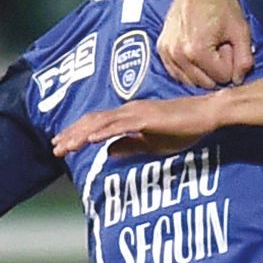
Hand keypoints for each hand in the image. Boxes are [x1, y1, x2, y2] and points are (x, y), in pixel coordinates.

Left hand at [52, 96, 223, 157]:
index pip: (98, 123)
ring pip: (101, 123)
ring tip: (65, 147)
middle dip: (71, 134)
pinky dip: (102, 132)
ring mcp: (137, 112)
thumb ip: (130, 145)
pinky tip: (91, 141)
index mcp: (130, 115)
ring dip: (80, 135)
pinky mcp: (147, 118)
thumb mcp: (153, 143)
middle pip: (93, 121)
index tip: (62, 145)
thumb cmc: (185, 128)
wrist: (208, 114)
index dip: (77, 133)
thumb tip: (107, 152)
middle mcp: (129, 110)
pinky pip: (120, 126)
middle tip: (54, 148)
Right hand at [158, 0, 252, 87]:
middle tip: (219, 46)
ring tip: (208, 47)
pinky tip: (196, 52)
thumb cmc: (221, 5)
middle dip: (216, 69)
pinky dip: (188, 69)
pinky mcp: (162, 49)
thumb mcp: (240, 31)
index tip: (228, 45)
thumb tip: (238, 80)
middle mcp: (178, 55)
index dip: (230, 63)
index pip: (222, 77)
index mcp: (197, 51)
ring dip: (202, 70)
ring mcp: (167, 53)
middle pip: (205, 82)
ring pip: (190, 80)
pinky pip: (176, 72)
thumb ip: (244, 59)